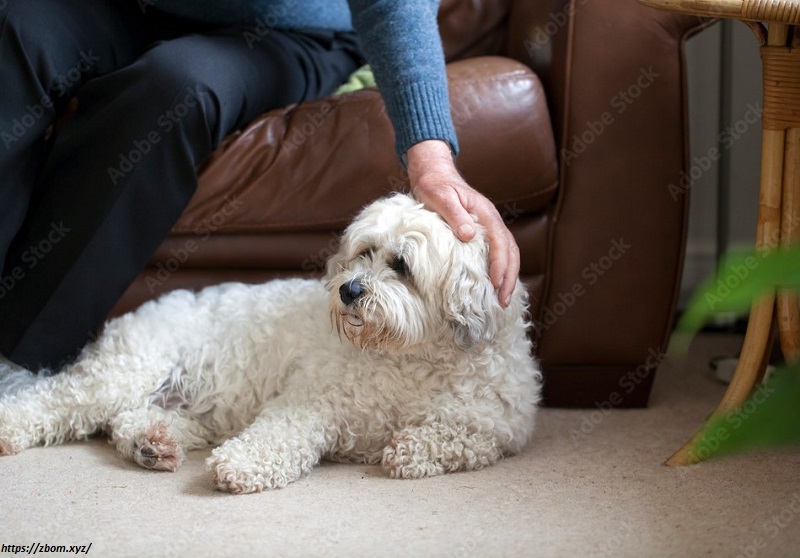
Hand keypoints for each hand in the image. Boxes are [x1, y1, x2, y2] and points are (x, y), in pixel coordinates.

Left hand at [405, 140, 519, 306]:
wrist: (433, 172)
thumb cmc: (434, 184)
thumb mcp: (440, 197)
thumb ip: (455, 215)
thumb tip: (469, 235)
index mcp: (485, 213)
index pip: (500, 243)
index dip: (500, 265)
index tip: (497, 284)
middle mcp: (491, 220)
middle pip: (510, 251)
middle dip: (509, 277)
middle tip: (503, 301)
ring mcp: (488, 226)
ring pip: (507, 253)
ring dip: (507, 276)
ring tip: (502, 299)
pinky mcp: (481, 231)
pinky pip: (497, 252)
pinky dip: (500, 269)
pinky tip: (494, 284)